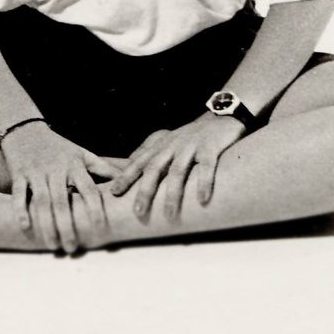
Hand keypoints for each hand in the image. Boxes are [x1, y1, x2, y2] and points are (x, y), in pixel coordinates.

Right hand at [0, 121, 125, 253]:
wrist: (25, 129)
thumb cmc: (58, 147)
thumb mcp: (81, 153)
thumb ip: (103, 168)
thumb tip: (125, 182)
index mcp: (74, 165)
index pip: (89, 190)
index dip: (96, 210)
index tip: (101, 230)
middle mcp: (55, 169)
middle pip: (62, 202)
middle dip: (67, 227)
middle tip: (73, 248)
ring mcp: (36, 172)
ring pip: (42, 202)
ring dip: (47, 225)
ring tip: (53, 246)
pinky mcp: (18, 173)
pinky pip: (18, 194)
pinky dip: (21, 210)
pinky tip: (26, 227)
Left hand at [109, 113, 244, 222]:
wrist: (219, 118)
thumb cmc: (190, 137)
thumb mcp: (167, 142)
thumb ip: (149, 153)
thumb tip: (128, 166)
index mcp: (160, 146)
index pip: (139, 162)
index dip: (125, 177)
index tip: (113, 193)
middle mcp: (171, 145)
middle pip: (154, 169)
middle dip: (145, 191)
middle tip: (138, 211)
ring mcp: (190, 146)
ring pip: (178, 171)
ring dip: (173, 194)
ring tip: (169, 215)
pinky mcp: (209, 147)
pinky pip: (206, 167)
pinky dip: (204, 183)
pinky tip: (202, 200)